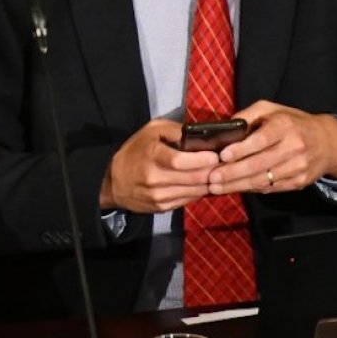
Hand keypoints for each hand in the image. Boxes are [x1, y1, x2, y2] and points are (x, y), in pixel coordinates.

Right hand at [100, 118, 221, 212]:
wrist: (114, 181)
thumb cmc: (136, 151)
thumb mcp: (152, 130)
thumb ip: (176, 130)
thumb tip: (201, 134)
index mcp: (152, 156)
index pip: (180, 161)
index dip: (202, 159)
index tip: (215, 156)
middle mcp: (154, 178)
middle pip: (194, 178)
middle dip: (213, 171)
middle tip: (223, 164)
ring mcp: (158, 196)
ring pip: (195, 191)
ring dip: (209, 183)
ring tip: (216, 173)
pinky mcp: (162, 207)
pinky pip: (189, 200)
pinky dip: (199, 191)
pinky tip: (201, 183)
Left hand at [210, 101, 336, 195]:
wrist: (329, 142)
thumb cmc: (292, 123)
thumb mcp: (271, 109)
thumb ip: (247, 115)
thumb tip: (225, 127)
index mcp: (285, 126)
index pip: (261, 140)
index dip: (241, 149)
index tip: (223, 156)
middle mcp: (294, 147)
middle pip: (259, 164)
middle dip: (232, 173)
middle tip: (212, 178)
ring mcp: (298, 167)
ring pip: (264, 180)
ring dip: (238, 185)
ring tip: (217, 187)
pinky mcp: (299, 182)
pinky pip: (271, 188)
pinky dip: (252, 189)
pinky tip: (236, 188)